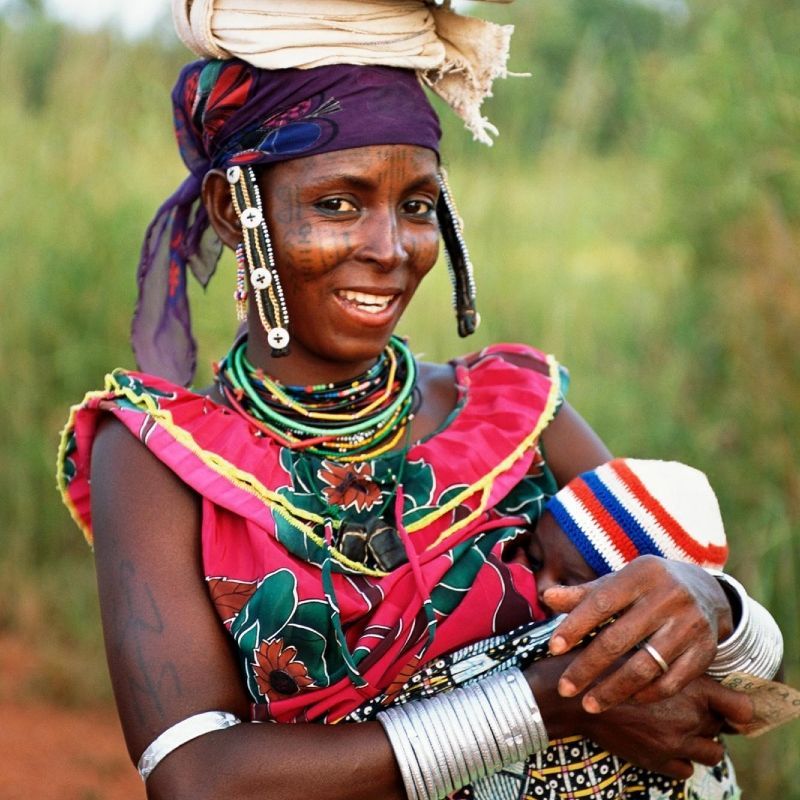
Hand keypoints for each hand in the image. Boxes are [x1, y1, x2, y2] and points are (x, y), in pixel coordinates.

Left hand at [544, 556, 733, 711]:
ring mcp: (690, 624)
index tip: (552, 649)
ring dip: (614, 690)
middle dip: (587, 667)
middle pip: (619, 639)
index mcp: (641, 573)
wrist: (705, 592)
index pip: (601, 602)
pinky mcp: (706, 651)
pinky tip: (625, 700)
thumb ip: (584, 594)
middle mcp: (669, 596)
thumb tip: (546, 597)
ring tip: (589, 704)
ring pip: (645, 666)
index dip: (575, 626)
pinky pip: (672, 681)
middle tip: (565, 689)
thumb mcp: (617, 583)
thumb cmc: (646, 588)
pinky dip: (646, 694)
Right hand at [582, 675, 753, 778]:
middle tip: (687, 705)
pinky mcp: (656, 760)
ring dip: (700, 741)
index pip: (741, 707)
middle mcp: (690, 716)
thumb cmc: (605, 661)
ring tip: (679, 726)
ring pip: (712, 752)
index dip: (736, 706)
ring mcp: (674, 742)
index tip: (725, 703)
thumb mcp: (641, 646)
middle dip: (709, 717)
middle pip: (721, 727)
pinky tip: (664, 741)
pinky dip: (680, 759)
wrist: (570, 693)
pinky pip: (686, 769)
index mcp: (692, 685)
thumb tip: (691, 662)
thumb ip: (672, 658)